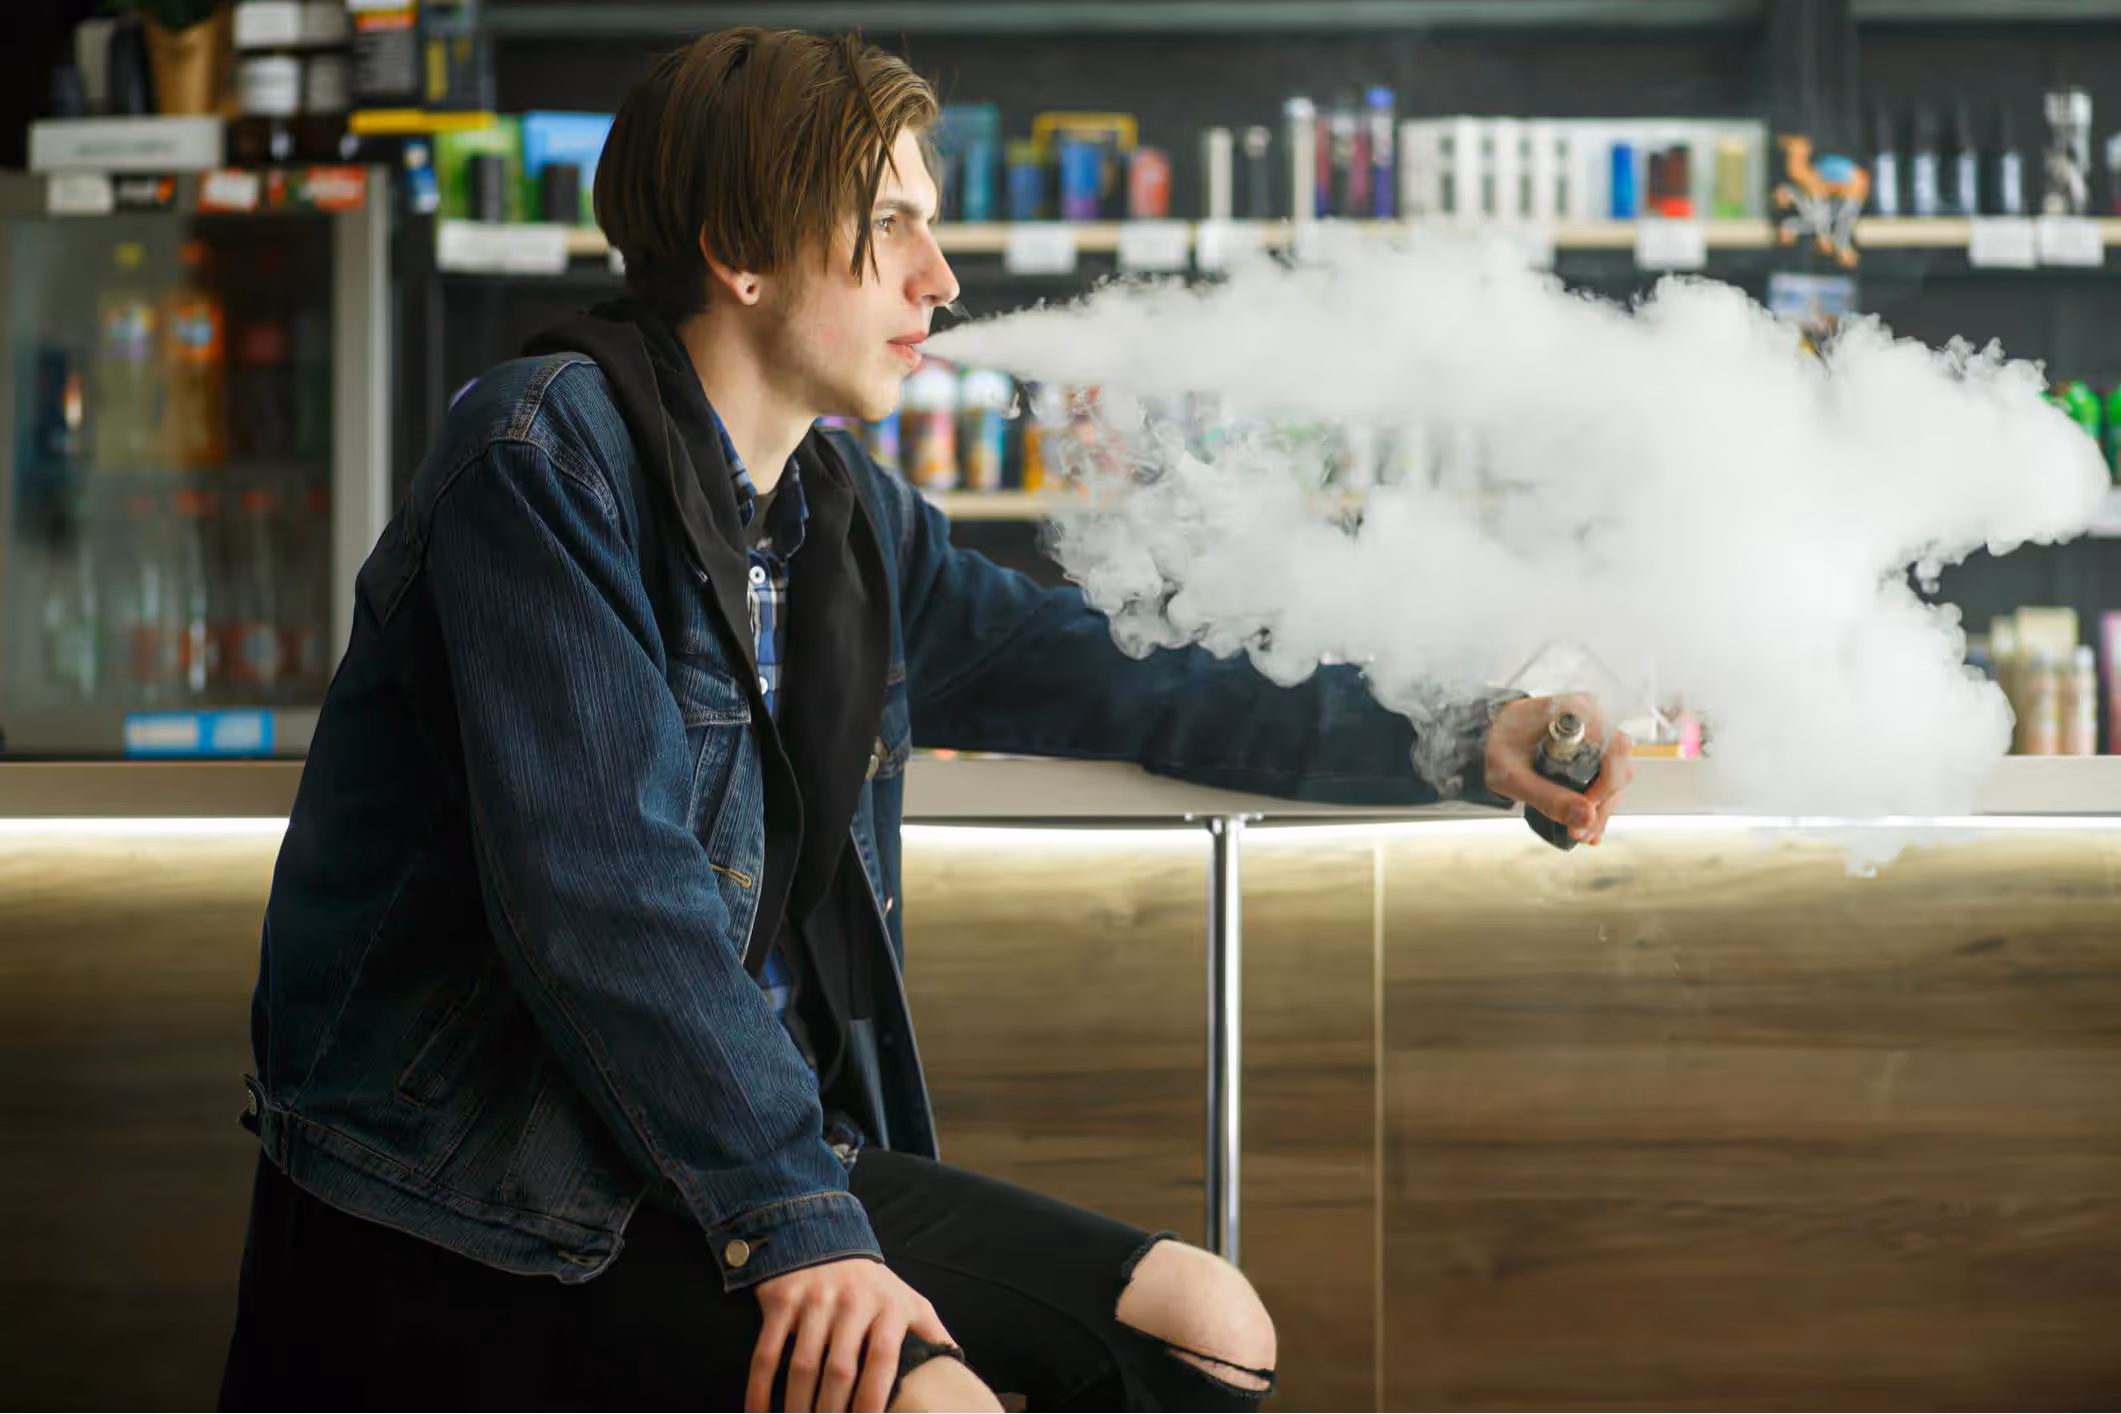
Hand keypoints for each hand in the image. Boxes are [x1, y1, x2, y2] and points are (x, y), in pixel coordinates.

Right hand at [748, 1256, 954, 1413]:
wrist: (821, 1233)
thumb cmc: (872, 1285)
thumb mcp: (908, 1300)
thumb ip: (930, 1334)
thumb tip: (954, 1366)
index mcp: (888, 1306)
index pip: (882, 1359)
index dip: (874, 1398)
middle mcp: (852, 1300)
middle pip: (839, 1369)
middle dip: (831, 1413)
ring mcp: (814, 1299)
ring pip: (803, 1365)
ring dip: (797, 1407)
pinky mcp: (782, 1298)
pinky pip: (767, 1352)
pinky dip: (759, 1388)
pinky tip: (758, 1412)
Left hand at [1484, 694, 1635, 846]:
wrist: (1492, 735)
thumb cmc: (1499, 746)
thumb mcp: (1513, 777)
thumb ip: (1547, 797)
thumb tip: (1587, 818)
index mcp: (1573, 712)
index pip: (1615, 747)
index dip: (1608, 783)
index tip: (1587, 808)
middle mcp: (1591, 718)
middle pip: (1618, 766)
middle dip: (1602, 806)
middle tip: (1581, 832)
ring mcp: (1595, 732)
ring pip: (1615, 775)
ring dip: (1601, 808)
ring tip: (1580, 833)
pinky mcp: (1593, 747)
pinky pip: (1606, 776)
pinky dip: (1597, 802)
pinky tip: (1586, 825)